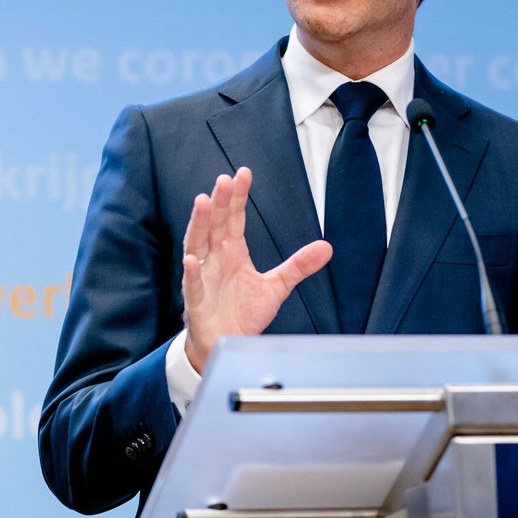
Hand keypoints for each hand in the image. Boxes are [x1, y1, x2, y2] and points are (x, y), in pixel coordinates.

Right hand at [181, 166, 331, 372]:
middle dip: (220, 202)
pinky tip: (192, 259)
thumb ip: (298, 266)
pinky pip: (192, 284)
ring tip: (203, 203)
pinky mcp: (197, 301)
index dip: (237, 197)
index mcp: (232, 252)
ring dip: (199, 224)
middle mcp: (215, 259)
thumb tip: (326, 247)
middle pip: (215, 224)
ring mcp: (203, 277)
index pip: (234, 218)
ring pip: (198, 245)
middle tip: (224, 180)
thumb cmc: (243, 313)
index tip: (243, 174)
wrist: (228, 344)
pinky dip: (191, 272)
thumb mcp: (276, 286)